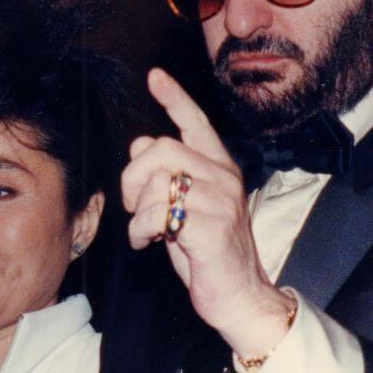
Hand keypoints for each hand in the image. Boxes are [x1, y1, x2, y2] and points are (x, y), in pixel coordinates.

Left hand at [121, 68, 293, 356]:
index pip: (196, 123)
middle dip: (132, 178)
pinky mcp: (210, 228)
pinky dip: (140, 231)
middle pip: (159, 150)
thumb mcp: (185, 207)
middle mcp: (223, 177)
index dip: (175, 98)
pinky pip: (156, 215)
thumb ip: (168, 176)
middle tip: (133, 206)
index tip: (155, 76)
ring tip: (145, 231)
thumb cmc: (208, 252)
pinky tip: (147, 243)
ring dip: (136, 212)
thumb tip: (141, 143)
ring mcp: (220, 201)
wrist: (240, 296)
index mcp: (220, 168)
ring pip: (155, 183)